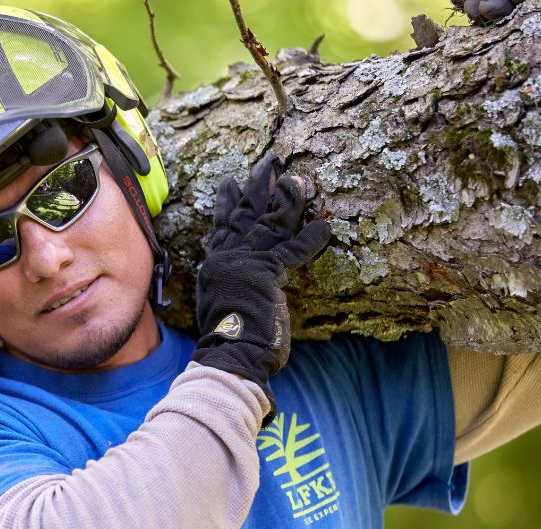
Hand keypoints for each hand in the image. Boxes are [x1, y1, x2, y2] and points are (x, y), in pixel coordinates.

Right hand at [192, 155, 330, 425]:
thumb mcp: (223, 307)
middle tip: (270, 162)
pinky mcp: (266, 271)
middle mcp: (227, 257)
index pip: (222, 227)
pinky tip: (325, 226)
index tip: (229, 182)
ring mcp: (246, 261)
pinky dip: (310, 237)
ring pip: (269, 221)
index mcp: (216, 266)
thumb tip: (242, 292)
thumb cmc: (227, 342)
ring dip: (287, 199)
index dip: (227, 203)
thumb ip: (233, 291)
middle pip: (245, 213)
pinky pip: (292, 248)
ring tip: (301, 180)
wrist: (228, 353)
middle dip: (259, 185)